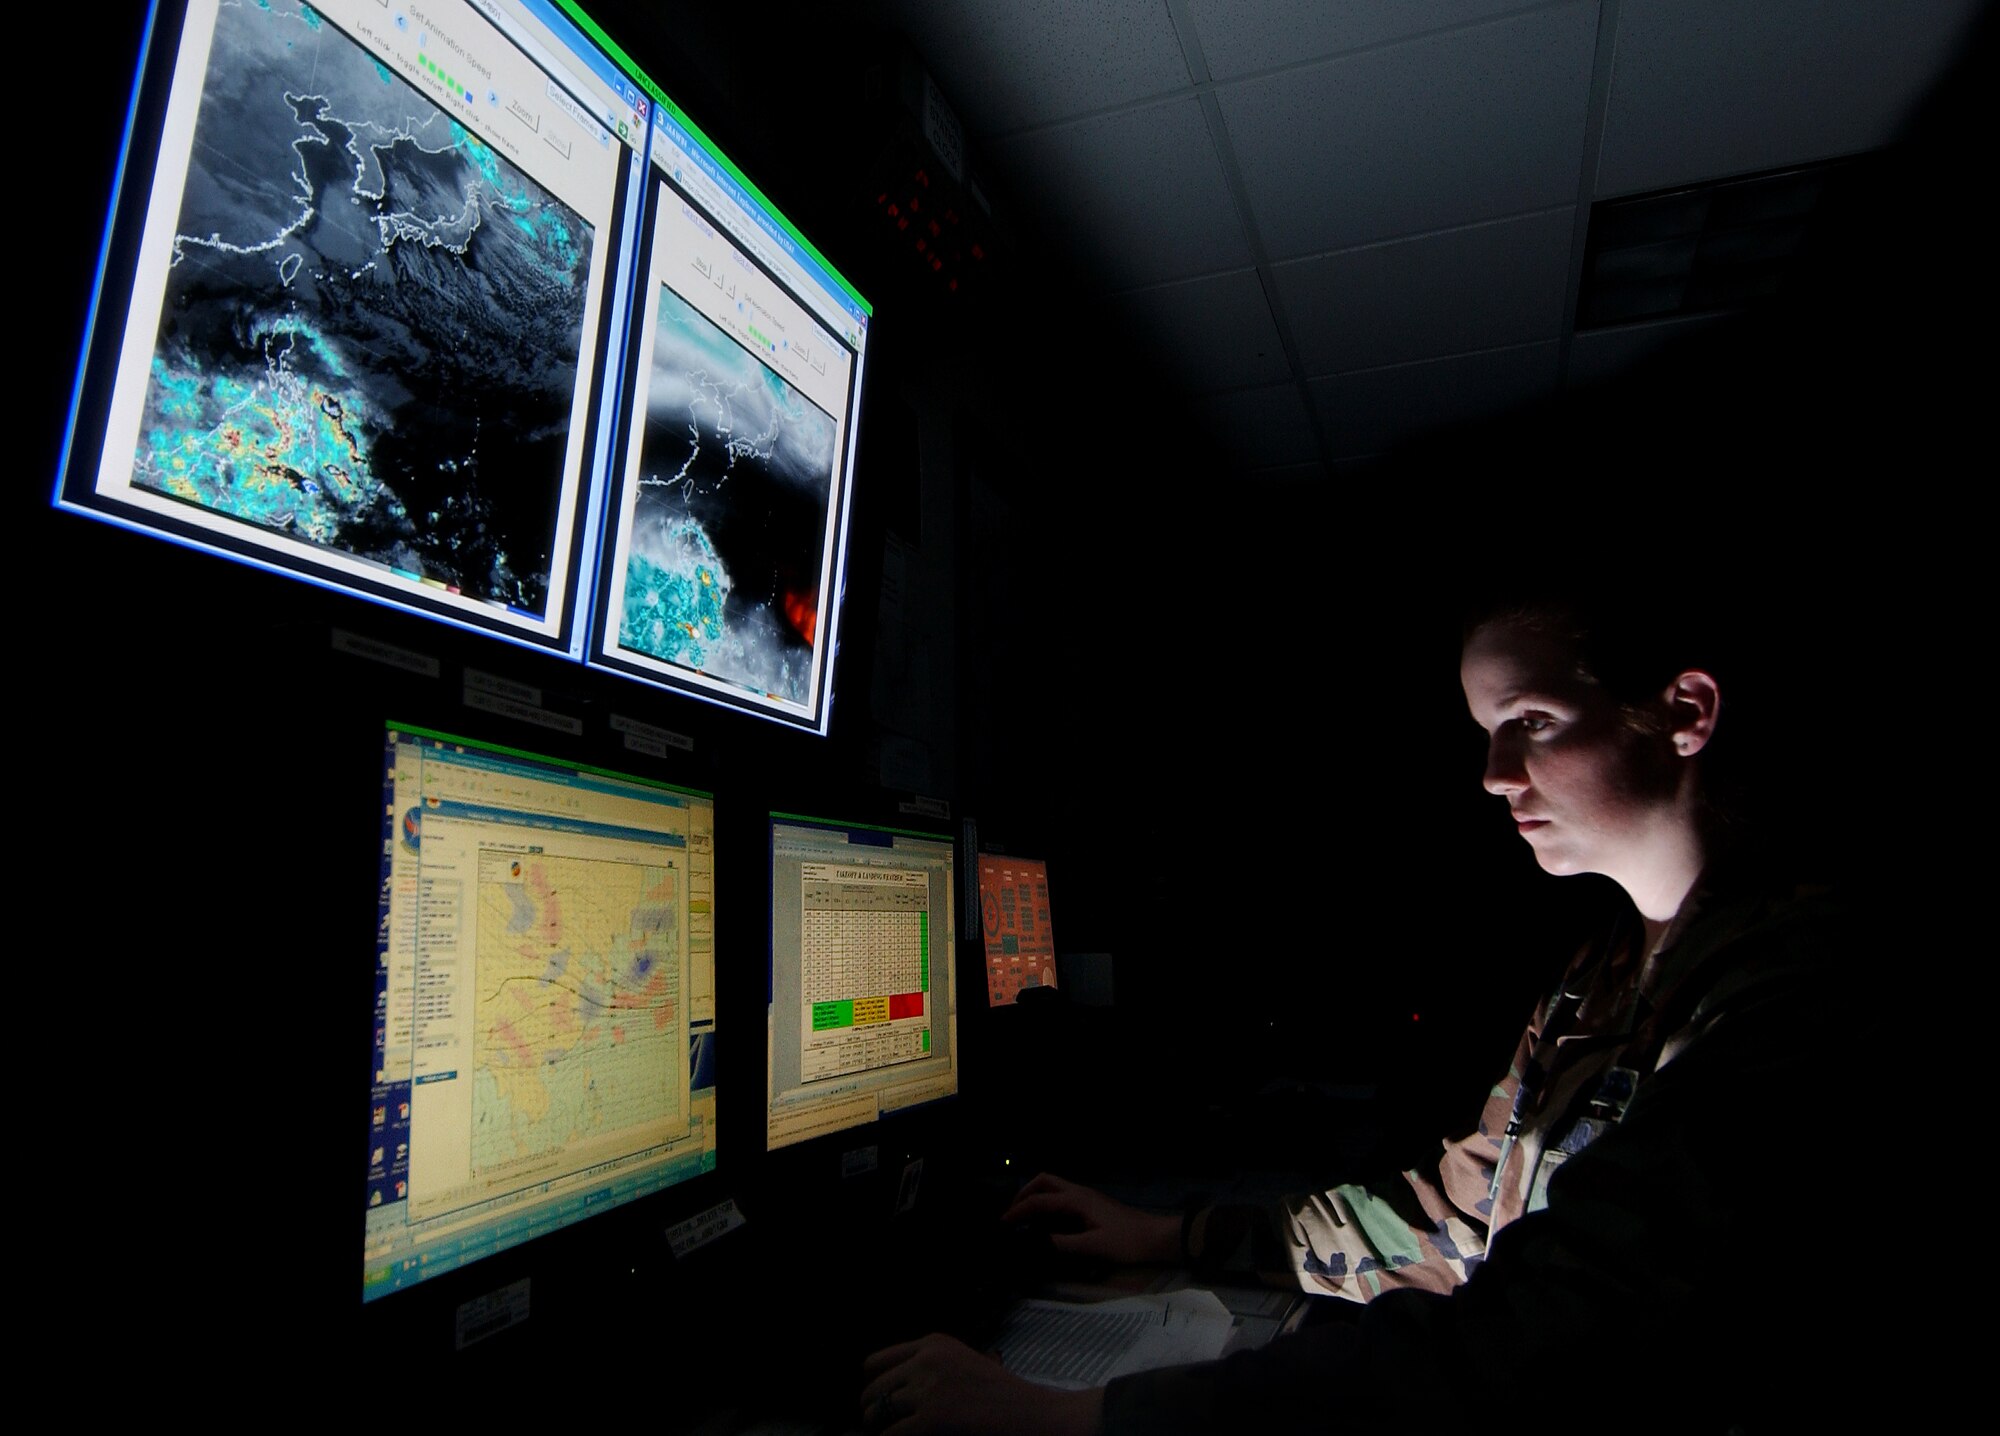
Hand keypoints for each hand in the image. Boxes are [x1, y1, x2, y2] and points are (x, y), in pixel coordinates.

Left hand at [860, 1333, 1102, 1435]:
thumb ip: (932, 1369)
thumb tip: (891, 1393)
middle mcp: (925, 1360)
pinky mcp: (930, 1418)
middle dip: (874, 1414)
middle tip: (884, 1430)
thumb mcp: (966, 1364)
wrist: (1032, 1416)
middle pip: (871, 1390)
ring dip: (880, 1432)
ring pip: (875, 1414)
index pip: (875, 1363)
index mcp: (932, 1344)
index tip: (880, 1406)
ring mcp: (927, 1388)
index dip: (874, 1388)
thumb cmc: (1003, 1399)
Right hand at [1000, 1173, 1180, 1264]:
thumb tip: (1033, 1244)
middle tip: (1011, 1215)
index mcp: (1077, 1200)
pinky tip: (1046, 1223)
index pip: (1039, 1200)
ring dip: (1036, 1197)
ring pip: (1054, 1187)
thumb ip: (1063, 1245)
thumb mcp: (1093, 1247)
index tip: (1001, 1225)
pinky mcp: (1092, 1205)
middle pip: (1044, 1182)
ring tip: (1024, 1218)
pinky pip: (1062, 1197)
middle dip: (1024, 1194)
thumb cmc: (1127, 1242)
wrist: (1156, 1237)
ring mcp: (1087, 1197)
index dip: (1018, 1211)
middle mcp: (1079, 1193)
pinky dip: (1047, 1204)